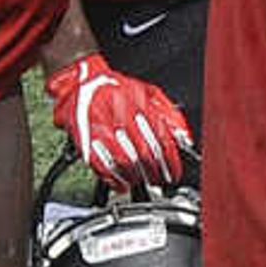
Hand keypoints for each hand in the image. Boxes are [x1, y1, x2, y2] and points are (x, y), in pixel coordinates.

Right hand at [47, 53, 194, 190]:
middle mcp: (120, 116)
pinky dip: (113, 179)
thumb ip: (170, 114)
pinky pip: (100, 165)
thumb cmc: (117, 87)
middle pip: (143, 152)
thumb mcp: (150, 93)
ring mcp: (101, 129)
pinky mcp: (85, 140)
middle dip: (155, 172)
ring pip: (123, 161)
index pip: (160, 138)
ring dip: (137, 177)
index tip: (174, 173)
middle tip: (161, 181)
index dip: (170, 161)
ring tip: (144, 183)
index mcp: (138, 104)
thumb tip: (184, 137)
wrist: (80, 82)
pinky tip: (122, 184)